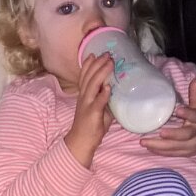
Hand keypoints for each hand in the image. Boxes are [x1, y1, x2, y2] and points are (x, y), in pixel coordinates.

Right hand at [64, 53, 115, 167]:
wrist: (81, 141)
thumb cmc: (91, 126)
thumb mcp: (98, 108)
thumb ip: (104, 99)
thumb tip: (114, 90)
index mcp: (84, 95)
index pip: (84, 76)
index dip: (88, 64)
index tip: (94, 54)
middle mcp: (83, 97)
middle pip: (89, 77)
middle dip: (98, 64)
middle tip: (107, 54)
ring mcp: (87, 104)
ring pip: (93, 85)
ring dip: (102, 73)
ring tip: (110, 63)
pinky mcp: (92, 114)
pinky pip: (98, 102)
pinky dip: (103, 94)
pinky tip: (109, 87)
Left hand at [141, 78, 195, 157]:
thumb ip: (195, 95)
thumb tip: (193, 80)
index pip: (195, 116)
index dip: (187, 113)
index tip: (178, 110)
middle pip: (185, 135)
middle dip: (173, 135)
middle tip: (161, 132)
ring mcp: (191, 145)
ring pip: (175, 147)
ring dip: (159, 146)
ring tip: (144, 142)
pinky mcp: (185, 153)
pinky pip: (172, 153)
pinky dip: (160, 151)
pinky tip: (149, 148)